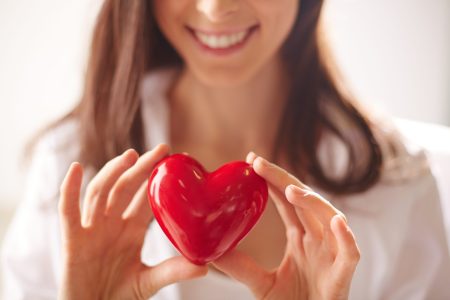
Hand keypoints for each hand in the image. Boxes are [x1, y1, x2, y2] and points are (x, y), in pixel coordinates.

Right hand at [58, 144, 206, 299]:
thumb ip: (173, 270)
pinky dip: (69, 190)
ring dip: (113, 172)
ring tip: (131, 156)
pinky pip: (68, 211)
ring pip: (101, 192)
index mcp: (131, 230)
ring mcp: (91, 229)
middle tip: (161, 149)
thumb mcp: (150, 281)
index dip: (157, 179)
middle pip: (125, 188)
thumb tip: (205, 265)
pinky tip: (74, 169)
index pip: (145, 197)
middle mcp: (112, 224)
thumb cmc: (120, 297)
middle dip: (141, 167)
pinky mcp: (72, 240)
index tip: (175, 160)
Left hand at [212, 153, 359, 299]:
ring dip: (313, 202)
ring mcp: (332, 256)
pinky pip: (350, 254)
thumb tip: (209, 248)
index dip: (272, 181)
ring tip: (290, 190)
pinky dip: (346, 238)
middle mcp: (318, 241)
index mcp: (300, 239)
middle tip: (259, 163)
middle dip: (283, 180)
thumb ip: (240, 266)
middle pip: (304, 202)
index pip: (286, 202)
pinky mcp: (342, 277)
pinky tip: (336, 224)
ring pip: (329, 219)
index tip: (251, 162)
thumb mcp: (261, 283)